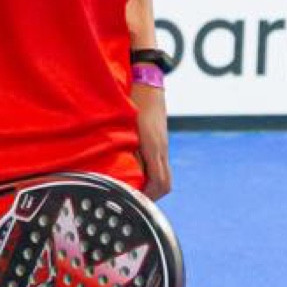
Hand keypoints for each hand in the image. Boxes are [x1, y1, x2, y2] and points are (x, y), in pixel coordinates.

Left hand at [133, 81, 170, 199]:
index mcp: (153, 147)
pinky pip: (161, 165)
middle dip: (153, 196)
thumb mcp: (125, 127)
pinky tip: (138, 174)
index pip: (159, 182)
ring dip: (152, 186)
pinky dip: (152, 175)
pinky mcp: (161, 142)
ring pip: (165, 175)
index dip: (149, 197)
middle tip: (135, 202)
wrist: (147, 84)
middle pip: (166, 183)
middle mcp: (162, 149)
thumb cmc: (133, 103)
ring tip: (135, 190)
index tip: (135, 202)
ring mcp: (163, 145)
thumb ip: (123, 149)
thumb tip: (120, 172)